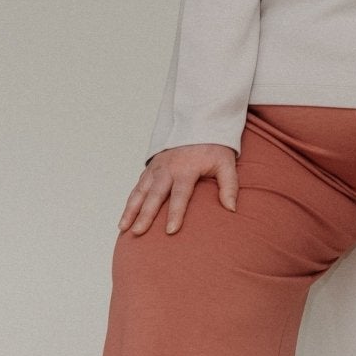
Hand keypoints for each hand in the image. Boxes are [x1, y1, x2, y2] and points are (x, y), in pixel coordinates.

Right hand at [120, 144, 239, 236]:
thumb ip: (229, 185)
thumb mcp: (226, 163)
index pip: (180, 194)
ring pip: (140, 191)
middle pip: (154, 195)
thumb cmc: (214, 148)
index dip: (175, 213)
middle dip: (145, 215)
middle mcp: (168, 169)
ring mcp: (156, 168)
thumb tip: (232, 209)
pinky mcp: (150, 169)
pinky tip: (125, 217)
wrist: (198, 123)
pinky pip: (137, 187)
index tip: (170, 231)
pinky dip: (130, 202)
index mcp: (186, 169)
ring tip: (123, 228)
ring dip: (130, 210)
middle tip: (138, 232)